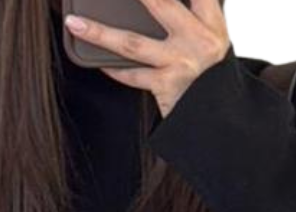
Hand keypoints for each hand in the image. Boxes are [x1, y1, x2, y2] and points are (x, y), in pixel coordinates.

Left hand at [64, 0, 231, 117]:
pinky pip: (131, 75)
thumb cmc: (212, 74)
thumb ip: (194, 13)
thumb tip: (157, 3)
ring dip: (100, 33)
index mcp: (211, 22)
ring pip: (131, 43)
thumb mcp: (213, 37)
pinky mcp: (165, 87)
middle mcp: (196, 39)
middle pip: (160, 3)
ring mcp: (179, 63)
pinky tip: (96, 60)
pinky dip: (113, 68)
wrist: (220, 117)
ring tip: (76, 23)